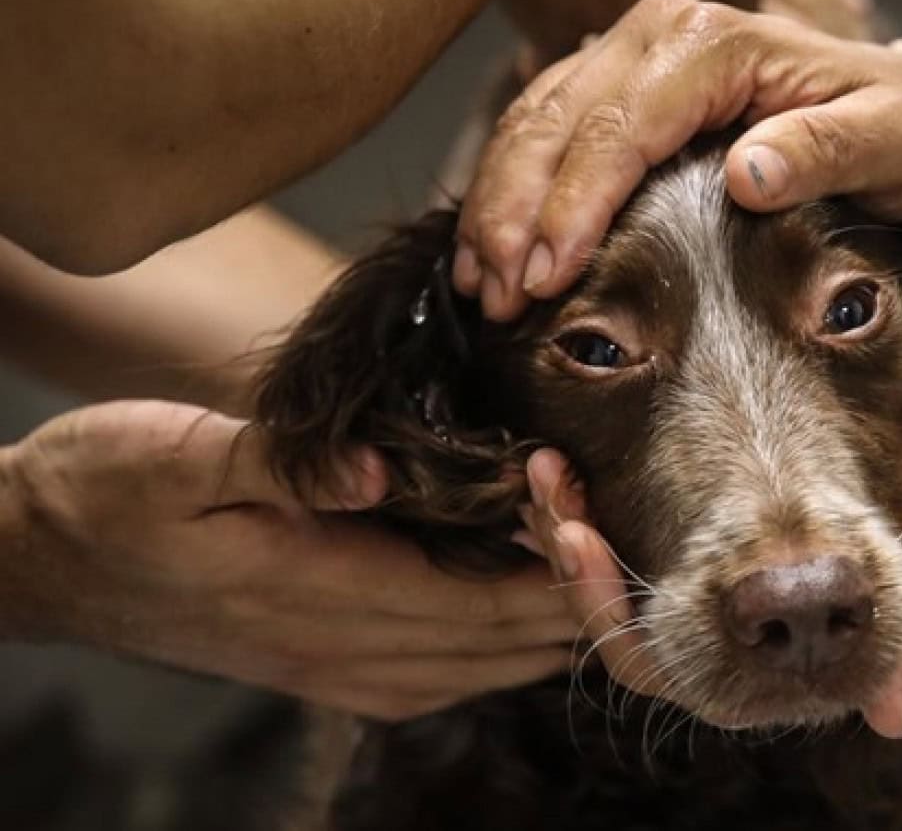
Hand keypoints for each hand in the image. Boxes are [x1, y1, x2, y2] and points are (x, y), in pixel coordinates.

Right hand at [0, 400, 575, 720]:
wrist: (44, 560)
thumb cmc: (106, 495)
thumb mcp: (179, 459)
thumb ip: (289, 466)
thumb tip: (386, 467)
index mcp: (324, 595)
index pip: (485, 600)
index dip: (559, 559)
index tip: (597, 498)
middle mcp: (350, 651)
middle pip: (506, 640)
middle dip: (576, 587)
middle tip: (618, 513)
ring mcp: (345, 669)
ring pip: (490, 662)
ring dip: (549, 613)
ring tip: (596, 545)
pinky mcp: (335, 666)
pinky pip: (452, 669)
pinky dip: (506, 632)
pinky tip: (531, 594)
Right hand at [454, 0, 901, 319]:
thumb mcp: (889, 143)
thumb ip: (823, 153)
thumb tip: (746, 174)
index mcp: (716, 44)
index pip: (621, 126)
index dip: (573, 205)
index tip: (546, 276)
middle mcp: (662, 35)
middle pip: (559, 122)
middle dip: (516, 212)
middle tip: (497, 297)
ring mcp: (635, 55)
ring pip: (537, 122)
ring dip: (499, 204)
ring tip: (480, 284)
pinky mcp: (624, 87)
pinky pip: (546, 128)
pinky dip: (512, 189)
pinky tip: (493, 248)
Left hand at [514, 411, 901, 738]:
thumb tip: (884, 714)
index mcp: (789, 660)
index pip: (672, 668)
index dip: (612, 614)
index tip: (578, 539)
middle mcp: (752, 627)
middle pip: (630, 618)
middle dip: (575, 556)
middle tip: (546, 485)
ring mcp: (739, 577)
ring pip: (631, 567)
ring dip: (578, 517)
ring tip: (543, 459)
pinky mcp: (738, 521)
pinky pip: (654, 512)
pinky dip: (613, 481)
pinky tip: (584, 436)